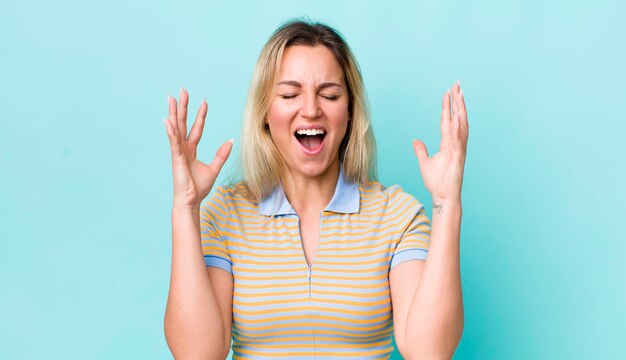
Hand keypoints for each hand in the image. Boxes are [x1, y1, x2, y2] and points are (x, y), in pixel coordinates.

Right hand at [163, 87, 232, 207]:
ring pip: (175, 128)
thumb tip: (230, 141)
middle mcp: (183, 148)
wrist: (191, 201)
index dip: (200, 115)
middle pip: (183, 122)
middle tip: (182, 90)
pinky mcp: (176, 158)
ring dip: (174, 113)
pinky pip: (174, 142)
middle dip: (183, 106)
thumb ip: (221, 154)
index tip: (204, 101)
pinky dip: (171, 131)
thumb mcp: (214, 168)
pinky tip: (168, 120)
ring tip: (171, 98)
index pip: (196, 128)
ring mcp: (178, 152)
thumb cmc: (199, 187)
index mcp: (190, 149)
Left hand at [412, 81, 468, 200]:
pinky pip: (458, 141)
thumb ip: (421, 150)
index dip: (448, 106)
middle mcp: (455, 143)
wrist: (442, 196)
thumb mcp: (425, 162)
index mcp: (448, 143)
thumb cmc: (437, 182)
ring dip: (460, 110)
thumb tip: (415, 140)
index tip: (448, 92)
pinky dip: (458, 129)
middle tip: (457, 84)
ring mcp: (459, 150)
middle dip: (458, 101)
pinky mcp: (458, 158)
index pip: (447, 120)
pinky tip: (457, 117)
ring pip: (461, 126)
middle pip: (457, 118)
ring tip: (460, 95)